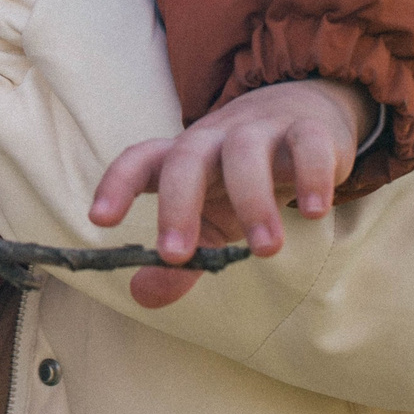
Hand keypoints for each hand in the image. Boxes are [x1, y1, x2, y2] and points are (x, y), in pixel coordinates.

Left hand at [89, 78, 367, 308]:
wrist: (304, 117)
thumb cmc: (243, 177)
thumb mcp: (211, 218)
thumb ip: (182, 258)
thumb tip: (140, 296)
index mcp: (182, 156)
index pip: (139, 160)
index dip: (116, 184)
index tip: (99, 220)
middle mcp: (214, 138)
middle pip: (186, 157)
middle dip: (177, 205)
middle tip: (176, 256)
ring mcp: (261, 130)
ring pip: (246, 152)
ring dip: (253, 201)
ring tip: (266, 250)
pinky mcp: (308, 130)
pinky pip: (308, 145)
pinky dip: (311, 176)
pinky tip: (314, 212)